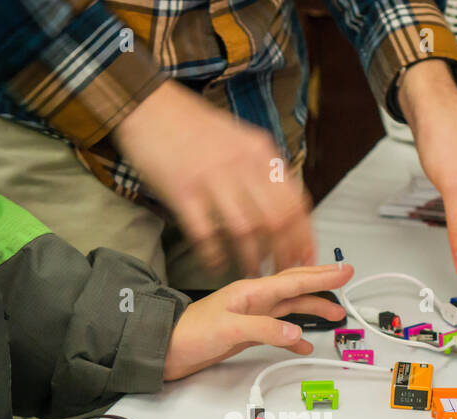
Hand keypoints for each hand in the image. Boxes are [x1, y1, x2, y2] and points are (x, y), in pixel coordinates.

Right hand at [113, 81, 314, 275]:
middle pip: (276, 221)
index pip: (296, 202)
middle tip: (282, 274)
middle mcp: (243, 165)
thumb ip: (261, 168)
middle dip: (283, 255)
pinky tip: (216, 264)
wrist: (149, 106)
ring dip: (252, 259)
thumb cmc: (193, 126)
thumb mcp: (240, 138)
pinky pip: (206, 234)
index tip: (306, 258)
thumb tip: (282, 203)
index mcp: (261, 152)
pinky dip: (213, 255)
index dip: (304, 236)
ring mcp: (213, 179)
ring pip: (245, 231)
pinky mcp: (183, 192)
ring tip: (253, 274)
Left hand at [163, 263, 351, 380]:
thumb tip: (296, 333)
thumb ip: (264, 330)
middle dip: (322, 282)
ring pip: (290, 307)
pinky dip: (294, 337)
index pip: (294, 280)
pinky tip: (303, 344)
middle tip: (346, 277)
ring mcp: (251, 315)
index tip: (343, 270)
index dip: (321, 275)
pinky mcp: (247, 332)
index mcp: (250, 291)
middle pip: (295, 287)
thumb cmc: (189, 334)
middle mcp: (254, 299)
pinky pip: (278, 331)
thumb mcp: (229, 329)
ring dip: (312, 308)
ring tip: (335, 312)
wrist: (167, 350)